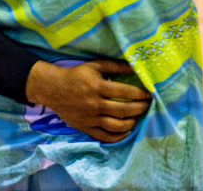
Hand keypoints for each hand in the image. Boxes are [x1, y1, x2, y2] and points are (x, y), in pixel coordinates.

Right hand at [26, 60, 152, 143]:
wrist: (53, 89)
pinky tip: (126, 131)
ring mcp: (89, 118)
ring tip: (138, 117)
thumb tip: (136, 66)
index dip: (140, 94)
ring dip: (130, 123)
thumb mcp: (96, 65)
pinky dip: (117, 136)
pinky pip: (103, 136)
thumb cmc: (77, 75)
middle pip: (123, 110)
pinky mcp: (84, 127)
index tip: (149, 94)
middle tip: (148, 105)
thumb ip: (116, 66)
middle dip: (139, 108)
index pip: (125, 92)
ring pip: (115, 125)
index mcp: (98, 87)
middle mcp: (94, 104)